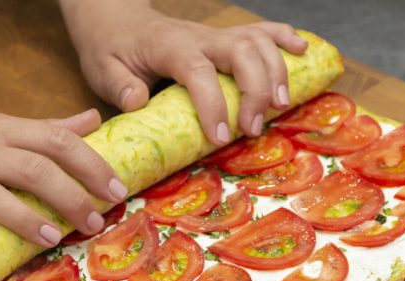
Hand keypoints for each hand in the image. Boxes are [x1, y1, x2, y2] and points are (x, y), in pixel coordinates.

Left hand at [60, 0, 307, 144]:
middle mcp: (199, 37)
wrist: (115, 20)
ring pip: (257, 41)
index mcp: (169, 46)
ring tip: (281, 105)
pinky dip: (284, 38)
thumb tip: (137, 101)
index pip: (197, 70)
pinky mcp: (224, 37)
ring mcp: (215, 35)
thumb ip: (119, 85)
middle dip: (254, 90)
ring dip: (275, 71)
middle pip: (240, 52)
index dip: (213, 103)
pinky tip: (302, 51)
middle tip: (253, 128)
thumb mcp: (102, 69)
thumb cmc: (110, 48)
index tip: (220, 136)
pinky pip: (260, 31)